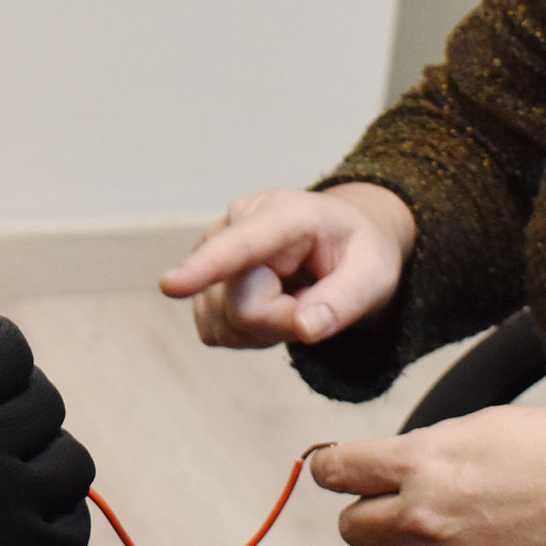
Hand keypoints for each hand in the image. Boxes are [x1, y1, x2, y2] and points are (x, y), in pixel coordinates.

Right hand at [0, 315, 94, 545]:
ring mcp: (7, 509)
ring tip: (23, 464)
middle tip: (0, 406)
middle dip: (24, 396)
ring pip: (72, 465)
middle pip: (47, 404)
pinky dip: (60, 522)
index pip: (9, 351)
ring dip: (51, 457)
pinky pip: (69, 535)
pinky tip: (33, 519)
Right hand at [156, 183, 413, 346]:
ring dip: (265, 329)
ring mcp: (211, 248)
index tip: (170, 286)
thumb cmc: (358, 252)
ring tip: (294, 299)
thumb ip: (345, 301)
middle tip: (315, 304)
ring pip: (223, 321)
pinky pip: (216, 329)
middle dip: (280, 322)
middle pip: (240, 305)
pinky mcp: (202, 278)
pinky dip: (249, 332)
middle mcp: (236, 222)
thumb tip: (306, 328)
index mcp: (285, 212)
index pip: (242, 244)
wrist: (340, 239)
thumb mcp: (375, 274)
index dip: (205, 267)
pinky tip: (271, 305)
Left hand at [313, 406, 545, 545]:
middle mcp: (422, 514)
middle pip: (350, 527)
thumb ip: (428, 450)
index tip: (342, 472)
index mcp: (421, 459)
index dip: (333, 469)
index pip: (334, 469)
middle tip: (401, 508)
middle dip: (370, 515)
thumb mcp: (482, 425)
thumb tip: (399, 466)